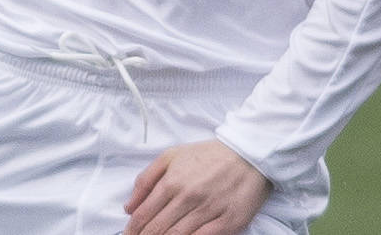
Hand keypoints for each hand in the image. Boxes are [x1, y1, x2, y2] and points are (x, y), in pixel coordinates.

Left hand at [124, 139, 271, 234]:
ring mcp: (209, 211)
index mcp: (172, 181)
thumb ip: (146, 179)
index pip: (142, 216)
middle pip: (156, 230)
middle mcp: (188, 197)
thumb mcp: (173, 155)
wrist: (251, 153)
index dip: (131, 231)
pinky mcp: (228, 222)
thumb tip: (129, 207)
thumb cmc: (210, 156)